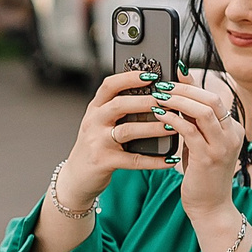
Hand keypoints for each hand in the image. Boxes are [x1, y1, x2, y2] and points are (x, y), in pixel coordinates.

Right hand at [58, 70, 186, 207]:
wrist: (77, 176)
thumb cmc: (97, 144)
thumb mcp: (102, 122)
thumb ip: (120, 108)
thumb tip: (152, 92)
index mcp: (96, 108)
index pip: (109, 85)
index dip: (130, 78)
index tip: (152, 75)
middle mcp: (94, 121)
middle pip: (119, 105)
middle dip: (145, 101)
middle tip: (168, 101)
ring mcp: (97, 142)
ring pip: (127, 131)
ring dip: (152, 128)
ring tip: (173, 126)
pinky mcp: (104, 162)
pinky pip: (133, 160)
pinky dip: (154, 160)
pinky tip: (170, 159)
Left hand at [156, 78, 247, 217]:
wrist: (210, 206)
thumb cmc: (202, 175)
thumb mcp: (202, 144)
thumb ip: (195, 123)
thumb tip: (178, 97)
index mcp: (233, 129)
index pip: (213, 98)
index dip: (191, 85)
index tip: (173, 74)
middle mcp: (233, 135)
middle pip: (211, 100)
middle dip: (183, 90)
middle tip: (161, 86)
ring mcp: (223, 146)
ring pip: (202, 111)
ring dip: (177, 101)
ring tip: (158, 98)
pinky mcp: (209, 157)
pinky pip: (189, 130)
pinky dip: (173, 119)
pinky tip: (159, 116)